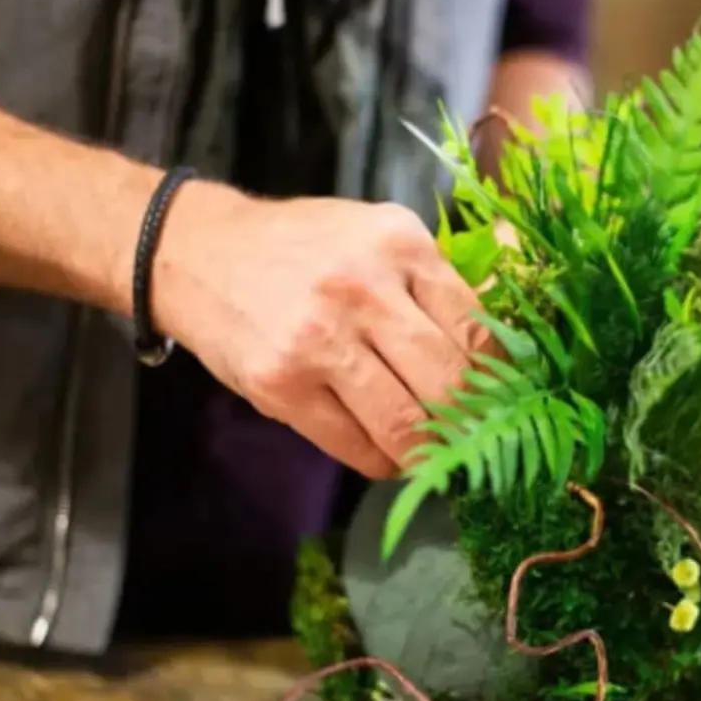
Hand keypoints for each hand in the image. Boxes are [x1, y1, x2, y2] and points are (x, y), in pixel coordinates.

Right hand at [153, 184, 492, 478]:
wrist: (198, 253)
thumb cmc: (303, 249)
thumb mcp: (376, 238)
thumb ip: (432, 286)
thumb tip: (499, 356)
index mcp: (402, 244)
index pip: (478, 331)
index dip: (498, 380)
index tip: (503, 403)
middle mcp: (365, 289)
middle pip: (449, 384)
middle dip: (468, 424)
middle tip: (474, 441)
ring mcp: (320, 340)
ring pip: (407, 425)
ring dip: (427, 452)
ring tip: (431, 453)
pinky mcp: (282, 385)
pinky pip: (356, 446)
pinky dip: (382, 461)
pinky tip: (385, 452)